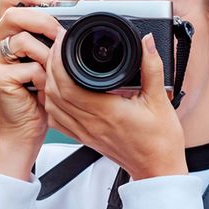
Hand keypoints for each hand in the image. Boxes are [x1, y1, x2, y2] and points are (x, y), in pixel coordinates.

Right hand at [0, 0, 60, 179]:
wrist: (26, 131)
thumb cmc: (38, 95)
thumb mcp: (44, 57)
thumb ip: (44, 33)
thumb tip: (55, 1)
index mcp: (0, 37)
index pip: (8, 1)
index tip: (52, 2)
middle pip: (12, 14)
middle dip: (43, 20)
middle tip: (60, 33)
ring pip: (22, 39)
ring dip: (46, 55)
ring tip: (52, 73)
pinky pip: (28, 66)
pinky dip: (43, 77)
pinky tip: (43, 90)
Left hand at [44, 33, 186, 179]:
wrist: (157, 168)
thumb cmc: (160, 140)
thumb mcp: (160, 99)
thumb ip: (152, 67)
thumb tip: (146, 42)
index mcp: (107, 111)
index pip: (69, 84)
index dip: (59, 60)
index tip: (63, 41)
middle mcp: (91, 123)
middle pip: (54, 92)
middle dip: (51, 65)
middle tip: (58, 46)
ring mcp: (85, 132)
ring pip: (52, 105)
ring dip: (49, 83)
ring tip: (55, 64)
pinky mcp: (84, 138)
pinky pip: (57, 121)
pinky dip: (51, 103)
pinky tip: (57, 92)